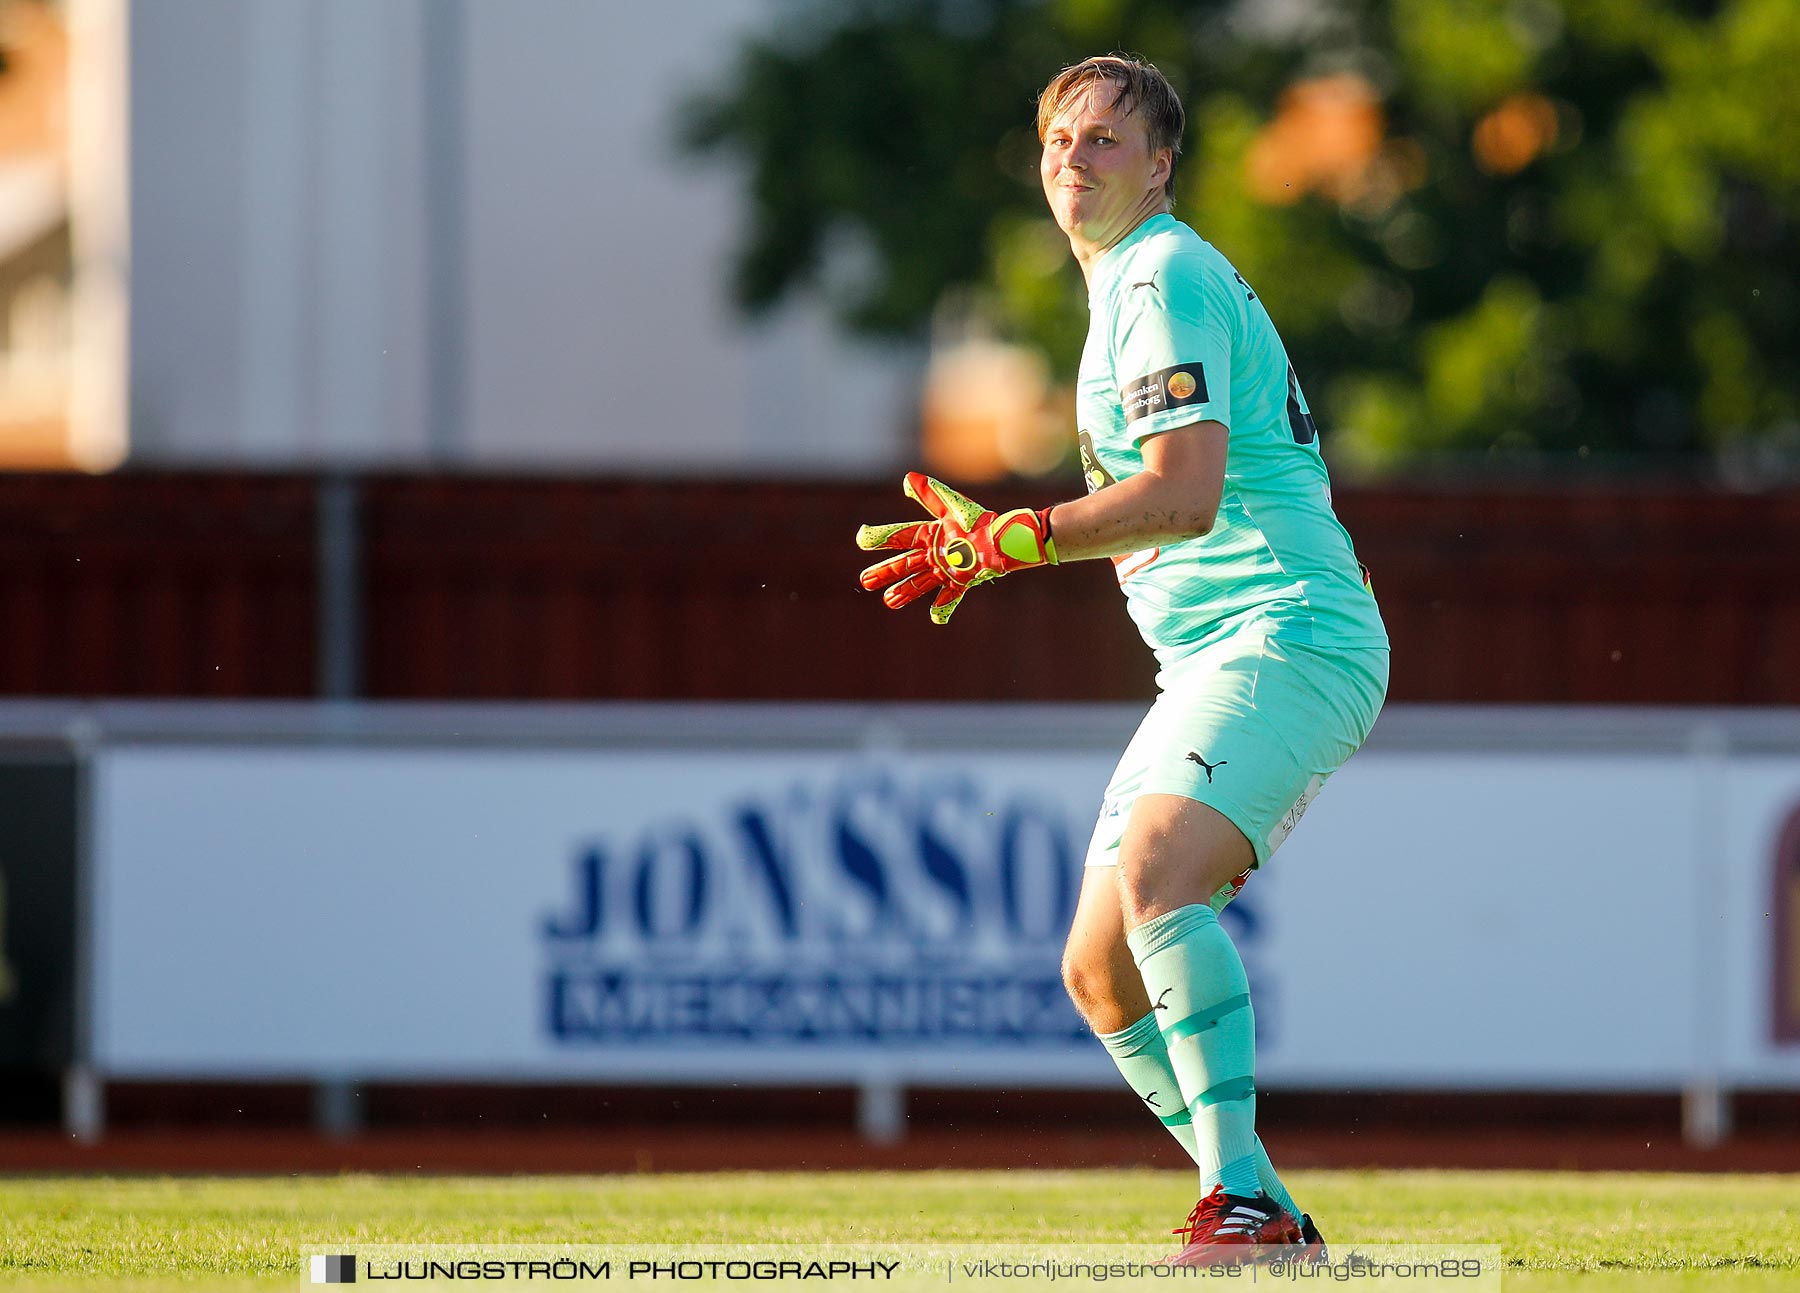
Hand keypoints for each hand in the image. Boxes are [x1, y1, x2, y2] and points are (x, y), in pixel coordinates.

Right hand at [856, 472, 1056, 623]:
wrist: (1004, 538)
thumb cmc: (979, 520)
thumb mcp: (953, 506)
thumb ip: (931, 494)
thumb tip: (907, 479)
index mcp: (930, 534)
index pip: (900, 536)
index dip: (881, 537)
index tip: (862, 540)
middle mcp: (933, 553)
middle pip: (904, 564)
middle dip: (884, 572)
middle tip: (865, 581)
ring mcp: (946, 569)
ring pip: (920, 582)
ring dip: (905, 592)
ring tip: (889, 602)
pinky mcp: (961, 581)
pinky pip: (950, 596)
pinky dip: (944, 607)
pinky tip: (935, 618)